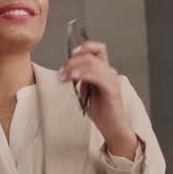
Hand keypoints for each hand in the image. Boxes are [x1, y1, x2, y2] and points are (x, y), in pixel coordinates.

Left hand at [60, 40, 137, 157]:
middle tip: (60, 73)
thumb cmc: (101, 110)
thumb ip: (81, 78)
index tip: (71, 54)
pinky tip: (74, 77)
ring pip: (92, 64)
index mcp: (104, 70)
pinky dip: (84, 74)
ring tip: (63, 77)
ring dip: (73, 68)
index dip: (85, 47)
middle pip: (89, 56)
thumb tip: (68, 70)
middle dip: (71, 62)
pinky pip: (97, 77)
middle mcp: (109, 72)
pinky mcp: (111, 89)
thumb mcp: (87, 90)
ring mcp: (111, 80)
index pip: (98, 49)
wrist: (112, 126)